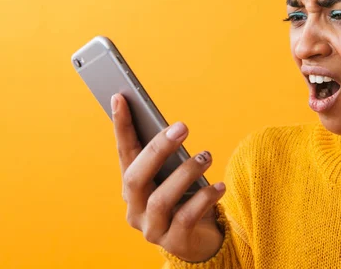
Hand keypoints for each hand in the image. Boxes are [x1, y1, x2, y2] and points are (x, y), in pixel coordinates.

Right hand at [111, 93, 226, 262]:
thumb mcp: (176, 175)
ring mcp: (152, 228)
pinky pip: (187, 218)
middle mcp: (135, 208)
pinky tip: (219, 186)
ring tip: (206, 157)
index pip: (124, 153)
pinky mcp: (174, 242)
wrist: (201, 240)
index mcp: (133, 186)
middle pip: (136, 177)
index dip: (121, 126)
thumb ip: (170, 157)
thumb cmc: (186, 199)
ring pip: (161, 199)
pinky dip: (204, 198)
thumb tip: (174, 128)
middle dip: (158, 149)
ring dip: (186, 173)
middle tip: (183, 127)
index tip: (121, 97)